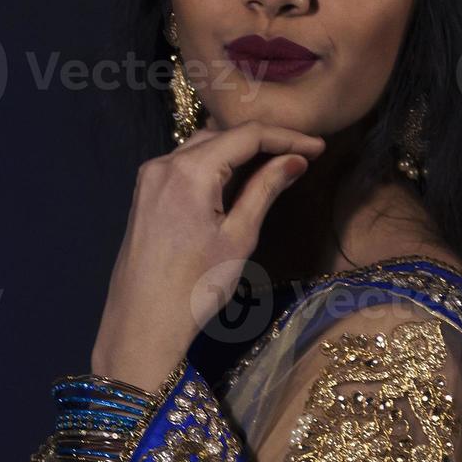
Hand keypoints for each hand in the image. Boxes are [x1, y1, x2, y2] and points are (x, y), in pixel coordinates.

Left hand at [89, 119, 325, 392]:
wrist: (142, 326)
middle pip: (222, 135)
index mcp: (188, 170)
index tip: (319, 148)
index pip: (246, 136)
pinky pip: (184, 165)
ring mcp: (149, 178)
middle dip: (263, 141)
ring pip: (201, 147)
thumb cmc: (196, 287)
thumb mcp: (238, 237)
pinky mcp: (145, 194)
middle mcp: (163, 163)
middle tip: (302, 155)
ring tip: (276, 164)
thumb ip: (265, 190)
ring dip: (238, 151)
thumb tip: (295, 160)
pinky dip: (214, 164)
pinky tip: (238, 178)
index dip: (286, 137)